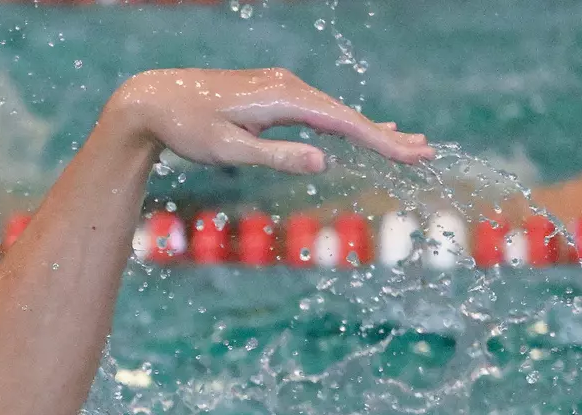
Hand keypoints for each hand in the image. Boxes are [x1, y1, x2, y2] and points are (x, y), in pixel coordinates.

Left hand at [109, 67, 432, 174]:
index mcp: (283, 98)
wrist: (155, 99)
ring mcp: (281, 89)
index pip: (342, 123)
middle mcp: (288, 87)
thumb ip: (276, 156)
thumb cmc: (188, 128)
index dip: (379, 140)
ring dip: (370, 130)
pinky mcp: (272, 95)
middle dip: (386, 136)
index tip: (410, 154)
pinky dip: (343, 123)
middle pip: (346, 115)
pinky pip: (317, 111)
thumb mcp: (229, 149)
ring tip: (406, 144)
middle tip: (425, 152)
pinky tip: (360, 130)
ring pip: (334, 112)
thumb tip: (323, 161)